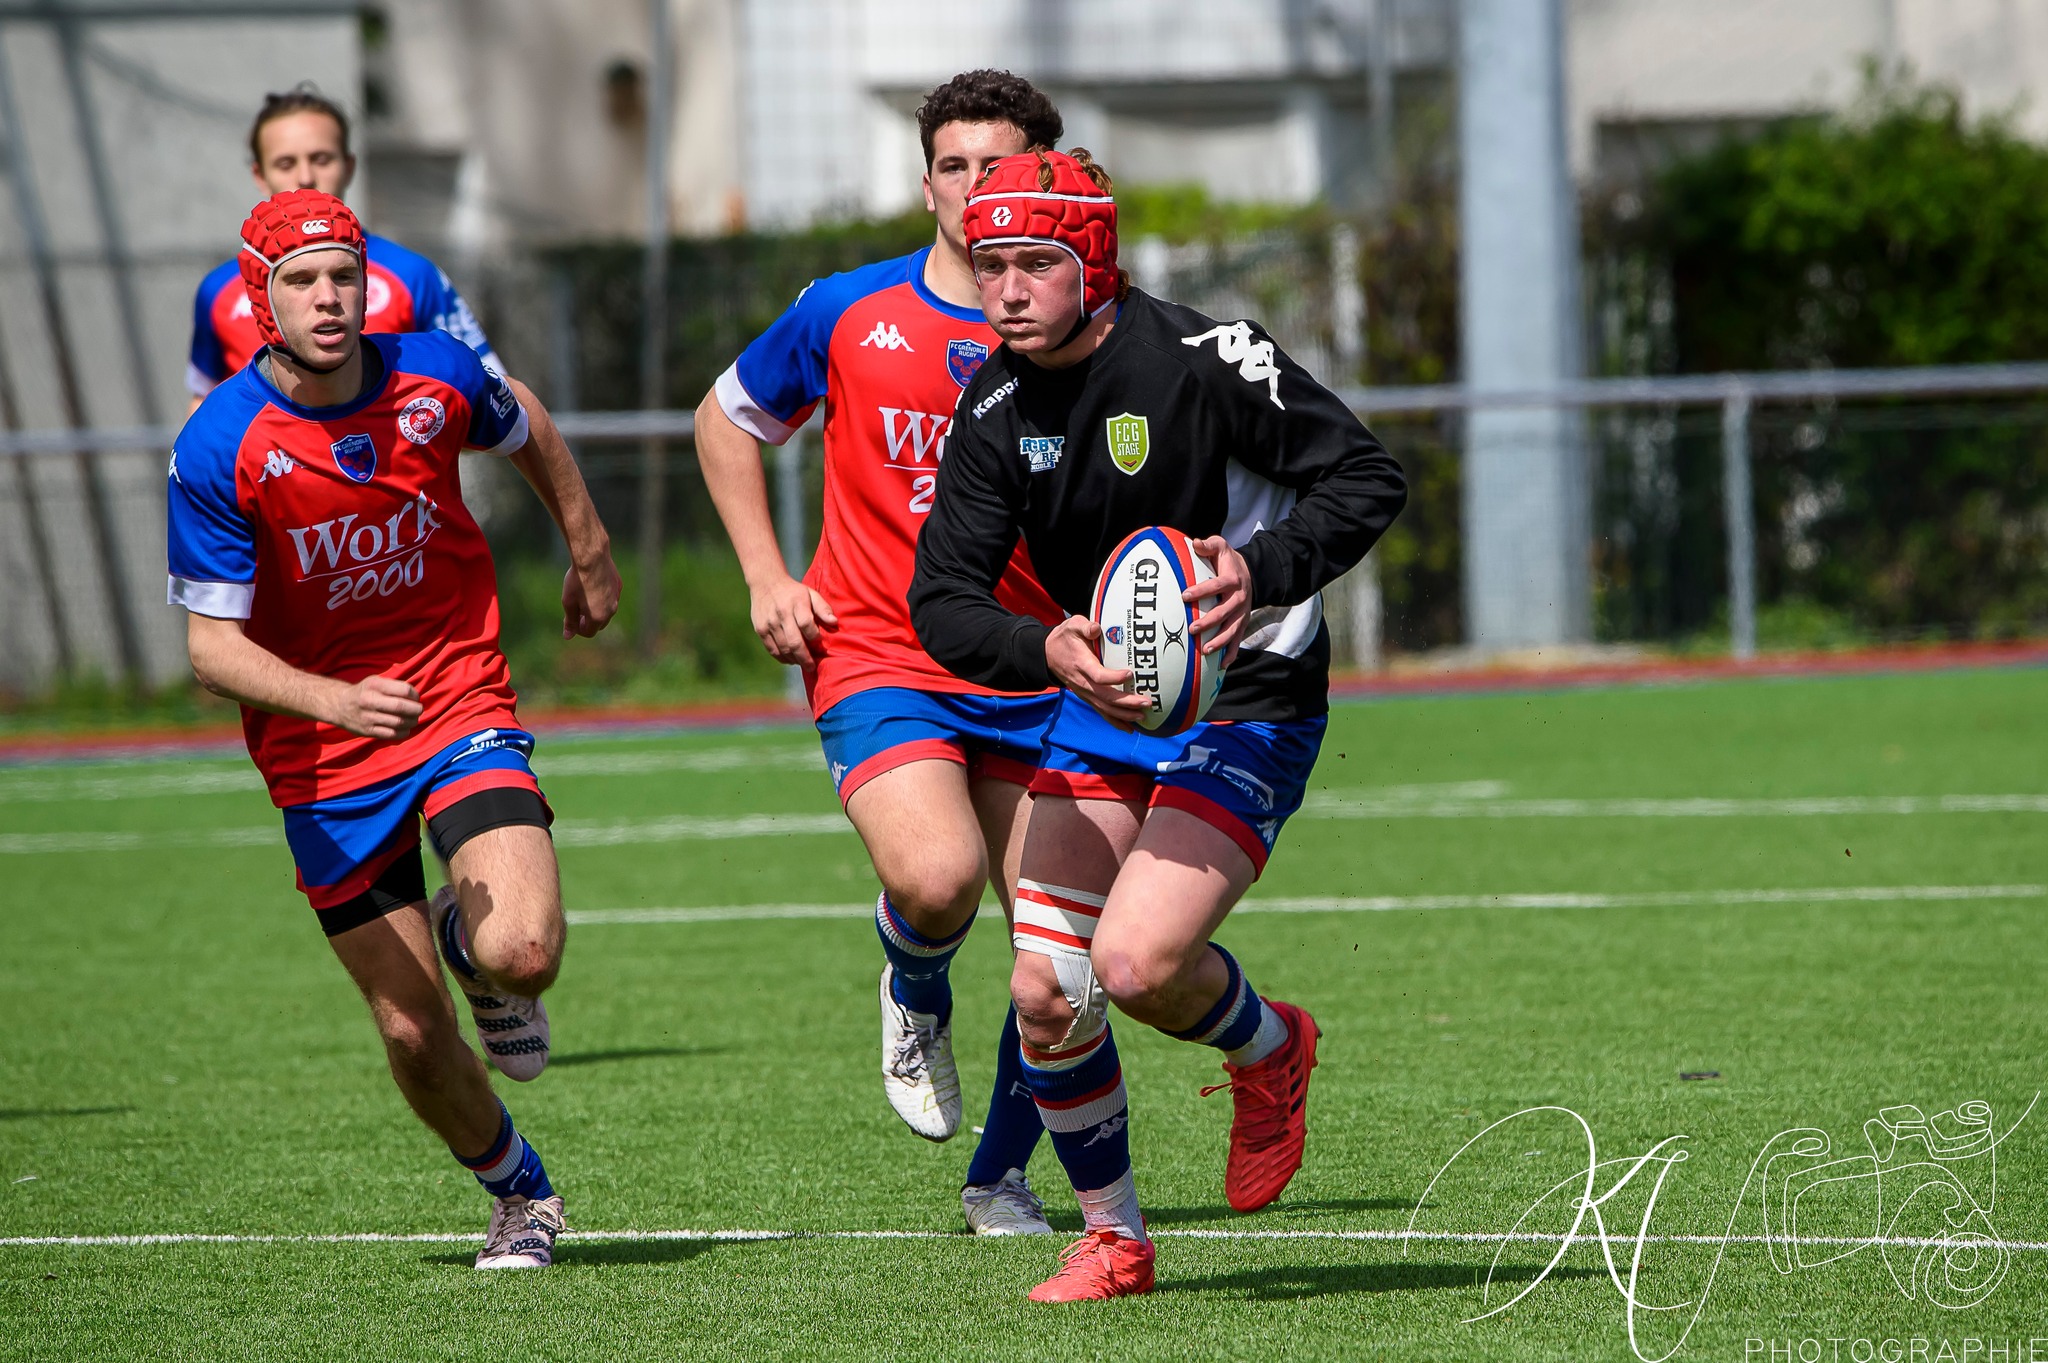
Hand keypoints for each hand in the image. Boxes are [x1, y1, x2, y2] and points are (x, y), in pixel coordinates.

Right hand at [329, 674, 421, 739]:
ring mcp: (367, 717)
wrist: (339, 705)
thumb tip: (416, 697)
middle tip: (419, 710)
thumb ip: (394, 686)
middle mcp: (369, 701)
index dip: (415, 695)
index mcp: (374, 685)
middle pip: (401, 707)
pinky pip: (391, 734)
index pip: (404, 690)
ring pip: (398, 722)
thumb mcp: (375, 681)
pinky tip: (405, 728)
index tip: (416, 698)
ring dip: (412, 722)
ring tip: (414, 719)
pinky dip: (403, 732)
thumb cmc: (364, 692)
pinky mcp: (367, 731)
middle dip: (416, 710)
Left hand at [563, 552, 621, 638]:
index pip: (588, 633)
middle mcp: (611, 610)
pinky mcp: (618, 586)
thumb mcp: (568, 603)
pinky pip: (611, 597)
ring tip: (584, 597)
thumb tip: (568, 636)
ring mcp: (617, 598)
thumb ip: (570, 621)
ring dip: (596, 609)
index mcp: (598, 617)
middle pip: (599, 624)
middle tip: (576, 610)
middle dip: (588, 621)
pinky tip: (592, 585)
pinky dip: (602, 597)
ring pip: (607, 610)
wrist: (592, 557)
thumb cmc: (577, 581)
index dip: (577, 629)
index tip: (570, 619)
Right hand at [750, 572, 837, 666]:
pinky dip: (782, 658)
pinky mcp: (760, 629)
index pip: (807, 625)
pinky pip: (772, 649)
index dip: (814, 637)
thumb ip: (823, 608)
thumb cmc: (794, 592)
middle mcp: (781, 614)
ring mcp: (769, 623)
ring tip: (802, 663)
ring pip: (783, 649)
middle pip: (795, 642)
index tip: (819, 643)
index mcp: (796, 603)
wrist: (766, 582)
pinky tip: (790, 659)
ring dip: (794, 659)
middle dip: (805, 658)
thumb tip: (834, 622)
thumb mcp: (811, 594)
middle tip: (812, 667)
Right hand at [1044, 615, 1152, 728]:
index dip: (1113, 677)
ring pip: (1105, 708)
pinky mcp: (1087, 697)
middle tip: (1146, 702)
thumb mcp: (1073, 626)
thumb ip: (1085, 626)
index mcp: (1081, 664)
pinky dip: (1115, 721)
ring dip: (1124, 715)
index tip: (1129, 673)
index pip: (1098, 675)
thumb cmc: (1065, 638)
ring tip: (1142, 717)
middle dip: (1127, 703)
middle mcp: (1083, 683)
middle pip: (1106, 697)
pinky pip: (1101, 712)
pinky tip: (1129, 728)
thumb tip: (1096, 628)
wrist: (1048, 654)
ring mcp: (1085, 693)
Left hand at [1186, 535, 1252, 667]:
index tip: (1185, 595)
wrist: (1251, 573)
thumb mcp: (1221, 547)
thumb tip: (1195, 543)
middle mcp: (1239, 599)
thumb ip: (1208, 545)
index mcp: (1232, 580)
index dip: (1201, 590)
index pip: (1216, 586)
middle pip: (1224, 612)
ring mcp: (1242, 614)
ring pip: (1232, 630)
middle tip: (1192, 629)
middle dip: (1209, 622)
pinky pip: (1238, 641)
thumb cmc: (1228, 561)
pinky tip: (1222, 665)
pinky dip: (1231, 653)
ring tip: (1205, 650)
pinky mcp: (1242, 624)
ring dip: (1219, 641)